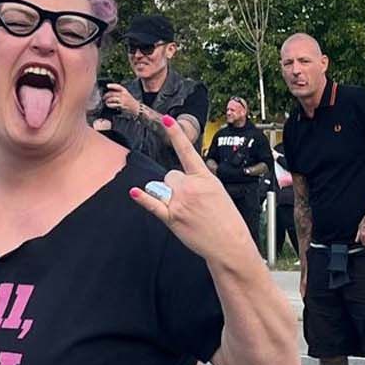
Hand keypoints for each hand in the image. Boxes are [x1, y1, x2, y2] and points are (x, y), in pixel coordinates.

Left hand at [104, 82, 133, 112]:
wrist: (136, 107)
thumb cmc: (129, 100)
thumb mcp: (126, 93)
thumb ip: (119, 92)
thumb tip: (109, 92)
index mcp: (124, 90)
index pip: (118, 86)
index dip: (112, 85)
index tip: (107, 86)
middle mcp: (123, 95)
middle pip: (112, 93)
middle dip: (106, 95)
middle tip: (104, 97)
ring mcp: (122, 100)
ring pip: (112, 99)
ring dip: (107, 100)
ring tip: (106, 102)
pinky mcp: (121, 106)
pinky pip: (113, 104)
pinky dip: (109, 105)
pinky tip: (108, 105)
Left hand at [127, 106, 262, 266]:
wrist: (229, 244)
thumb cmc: (227, 220)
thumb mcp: (218, 192)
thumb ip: (198, 182)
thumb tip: (179, 181)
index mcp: (205, 178)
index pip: (187, 151)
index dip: (176, 134)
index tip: (168, 120)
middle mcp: (190, 187)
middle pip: (170, 175)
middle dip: (175, 185)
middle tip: (191, 202)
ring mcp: (179, 202)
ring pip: (162, 187)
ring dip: (168, 196)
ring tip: (185, 211)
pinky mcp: (171, 217)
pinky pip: (153, 204)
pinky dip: (143, 198)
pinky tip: (135, 192)